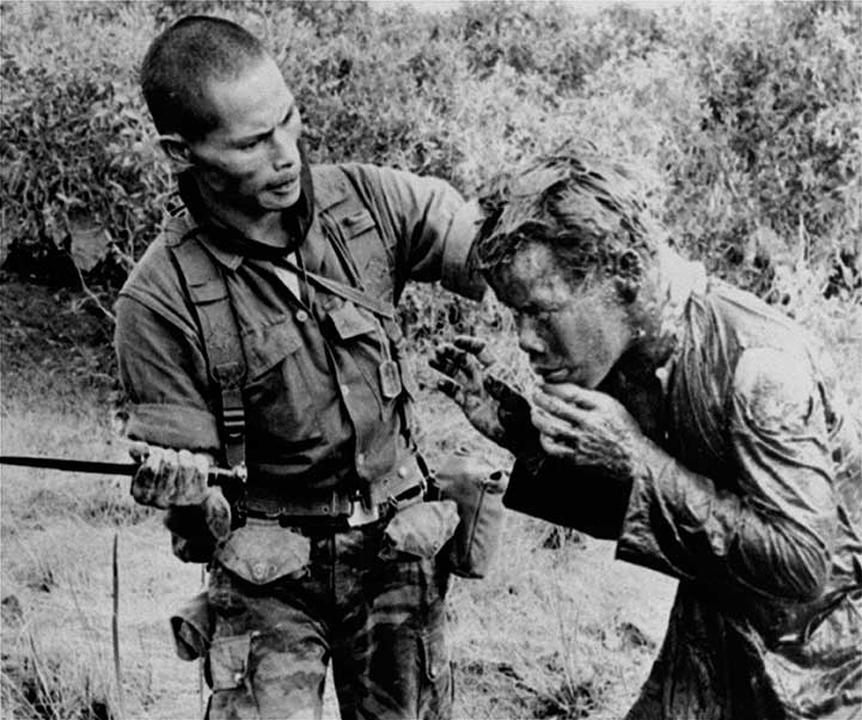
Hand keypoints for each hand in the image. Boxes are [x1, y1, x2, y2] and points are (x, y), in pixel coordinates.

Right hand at [129, 443, 230, 540]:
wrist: (184, 497)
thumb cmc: (161, 477)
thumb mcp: (146, 466)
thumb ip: (138, 454)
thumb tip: (137, 448)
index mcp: (142, 495)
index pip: (150, 468)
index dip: (154, 456)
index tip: (156, 455)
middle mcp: (161, 501)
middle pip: (170, 464)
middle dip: (169, 454)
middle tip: (169, 455)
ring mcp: (181, 499)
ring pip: (186, 465)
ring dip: (183, 456)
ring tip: (181, 458)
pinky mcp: (199, 494)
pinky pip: (200, 468)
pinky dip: (197, 460)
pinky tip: (194, 464)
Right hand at [430, 336, 533, 452]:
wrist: (516, 435)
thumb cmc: (521, 415)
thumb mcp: (514, 401)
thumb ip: (502, 389)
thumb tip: (488, 376)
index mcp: (496, 370)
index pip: (481, 350)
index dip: (468, 343)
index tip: (456, 341)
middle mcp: (482, 377)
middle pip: (464, 359)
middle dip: (451, 352)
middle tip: (438, 350)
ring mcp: (474, 390)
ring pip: (455, 373)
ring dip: (444, 365)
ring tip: (431, 360)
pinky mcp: (467, 404)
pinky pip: (454, 392)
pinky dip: (446, 387)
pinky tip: (440, 383)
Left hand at [531, 383, 649, 483]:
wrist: (633, 458)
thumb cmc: (621, 428)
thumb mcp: (611, 406)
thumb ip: (589, 397)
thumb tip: (561, 388)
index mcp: (601, 408)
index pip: (570, 392)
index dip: (552, 387)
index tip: (543, 383)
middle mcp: (591, 424)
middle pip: (556, 408)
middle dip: (540, 398)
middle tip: (535, 394)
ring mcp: (583, 442)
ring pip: (551, 428)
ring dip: (538, 417)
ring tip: (535, 412)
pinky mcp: (577, 458)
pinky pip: (553, 449)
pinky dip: (544, 439)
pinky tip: (543, 433)